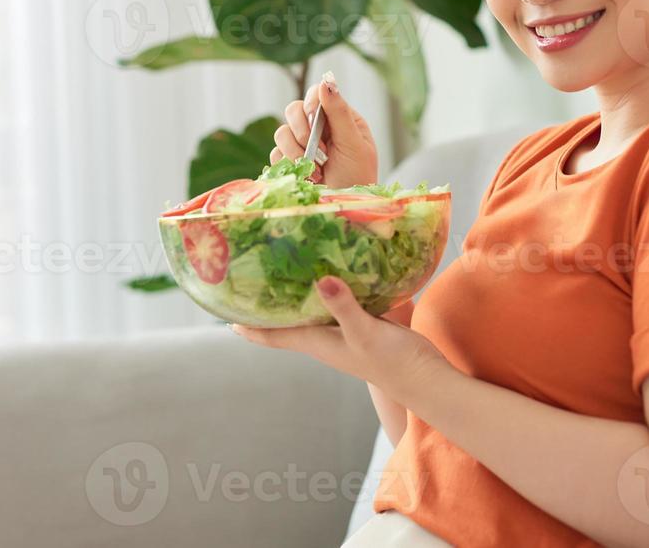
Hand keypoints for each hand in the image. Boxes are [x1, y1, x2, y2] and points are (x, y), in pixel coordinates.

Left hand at [230, 278, 448, 404]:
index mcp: (317, 342)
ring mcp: (343, 333)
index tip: (223, 313)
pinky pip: (335, 306)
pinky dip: (326, 291)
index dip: (247, 326)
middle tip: (247, 280)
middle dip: (265, 307)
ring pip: (309, 313)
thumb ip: (344, 306)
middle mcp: (324, 338)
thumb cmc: (392, 361)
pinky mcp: (363, 325)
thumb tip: (323, 280)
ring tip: (280, 271)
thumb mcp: (365, 332)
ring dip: (294, 298)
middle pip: (285, 323)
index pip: (272, 336)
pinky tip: (330, 272)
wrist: (425, 377)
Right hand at [270, 78, 377, 187]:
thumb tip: (327, 82)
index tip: (314, 117)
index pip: (317, 95)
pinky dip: (289, 165)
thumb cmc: (359, 176)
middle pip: (293, 110)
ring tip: (317, 170)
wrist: (346, 208)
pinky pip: (275, 155)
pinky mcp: (289, 162)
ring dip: (297, 153)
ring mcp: (302, 145)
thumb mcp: (354, 144)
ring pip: (281, 133)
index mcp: (338, 118)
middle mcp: (318, 128)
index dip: (311, 103)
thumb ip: (339, 113)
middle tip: (319, 152)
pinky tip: (308, 177)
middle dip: (303, 132)